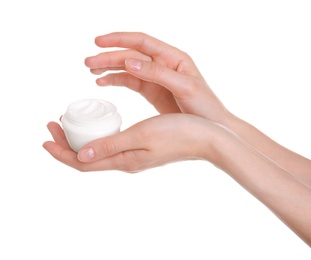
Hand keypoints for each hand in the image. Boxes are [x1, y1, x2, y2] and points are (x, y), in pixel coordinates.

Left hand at [43, 114, 215, 171]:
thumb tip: (80, 156)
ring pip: (99, 151)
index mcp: (124, 160)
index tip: (46, 136)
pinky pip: (112, 146)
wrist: (207, 137)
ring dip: (82, 140)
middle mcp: (127, 161)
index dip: (61, 151)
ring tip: (72, 124)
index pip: (83, 162)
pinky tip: (100, 127)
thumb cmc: (178, 133)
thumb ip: (110, 147)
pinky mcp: (143, 148)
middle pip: (88, 158)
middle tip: (54, 124)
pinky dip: (98, 138)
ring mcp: (135, 156)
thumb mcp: (141, 136)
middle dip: (66, 144)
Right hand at [85, 32, 228, 122]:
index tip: (99, 42)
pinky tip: (104, 82)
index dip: (119, 40)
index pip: (142, 42)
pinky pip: (131, 82)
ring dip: (109, 68)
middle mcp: (163, 65)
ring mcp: (156, 78)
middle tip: (88, 63)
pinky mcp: (152, 91)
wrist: (212, 127)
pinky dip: (116, 81)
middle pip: (131, 55)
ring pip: (128, 68)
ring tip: (92, 72)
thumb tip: (130, 60)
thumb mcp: (184, 87)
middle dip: (109, 57)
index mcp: (173, 58)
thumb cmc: (205, 106)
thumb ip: (158, 73)